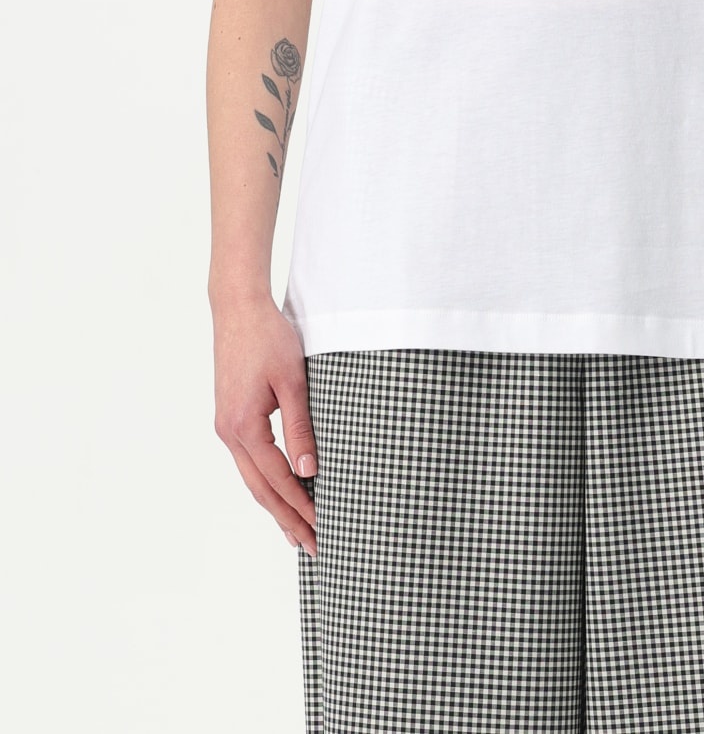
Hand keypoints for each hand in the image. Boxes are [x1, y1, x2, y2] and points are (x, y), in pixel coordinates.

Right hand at [211, 291, 318, 557]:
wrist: (238, 308)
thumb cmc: (269, 338)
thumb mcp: (292, 381)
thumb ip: (301, 427)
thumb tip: (311, 470)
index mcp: (243, 425)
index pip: (277, 478)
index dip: (302, 505)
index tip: (324, 527)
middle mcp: (229, 432)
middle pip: (260, 488)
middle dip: (287, 519)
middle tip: (312, 547)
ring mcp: (226, 426)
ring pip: (252, 478)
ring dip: (276, 505)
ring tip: (297, 532)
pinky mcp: (231, 417)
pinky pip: (250, 461)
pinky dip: (266, 482)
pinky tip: (280, 492)